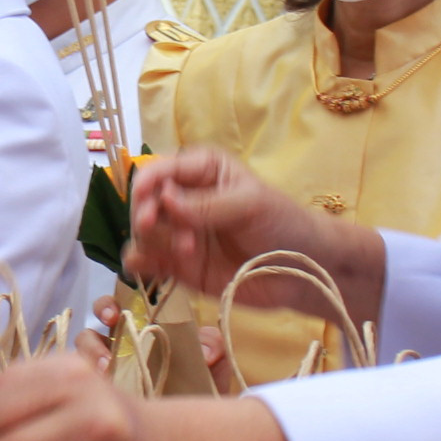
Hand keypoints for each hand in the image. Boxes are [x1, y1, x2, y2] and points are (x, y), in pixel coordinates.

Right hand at [125, 148, 366, 312]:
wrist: (302, 270)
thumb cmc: (283, 223)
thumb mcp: (250, 205)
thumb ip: (208, 204)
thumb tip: (166, 200)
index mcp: (202, 170)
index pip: (163, 169)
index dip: (149, 182)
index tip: (146, 199)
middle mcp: (185, 198)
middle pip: (146, 201)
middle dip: (147, 213)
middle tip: (155, 226)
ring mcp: (180, 232)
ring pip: (143, 231)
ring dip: (152, 239)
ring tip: (186, 251)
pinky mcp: (179, 264)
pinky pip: (147, 260)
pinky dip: (138, 261)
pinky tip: (144, 266)